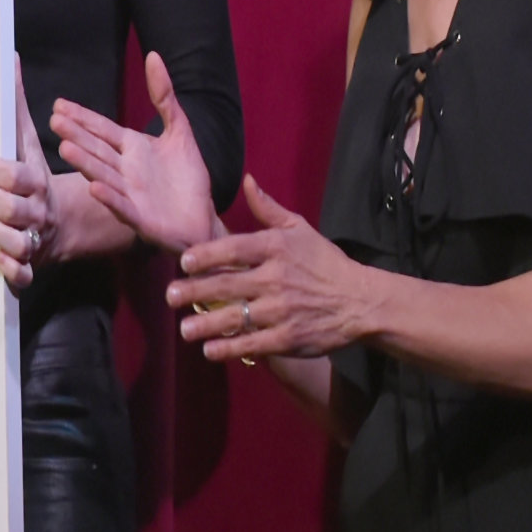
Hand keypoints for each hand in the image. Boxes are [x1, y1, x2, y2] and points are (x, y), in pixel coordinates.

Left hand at [0, 59, 54, 293]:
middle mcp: (37, 211)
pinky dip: (10, 269)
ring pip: (14, 242)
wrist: (60, 221)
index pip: (18, 175)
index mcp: (36, 181)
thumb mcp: (27, 140)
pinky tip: (2, 261)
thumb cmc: (34, 175)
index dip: (0, 171)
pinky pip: (21, 274)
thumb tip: (9, 58)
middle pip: (12, 209)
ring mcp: (34, 240)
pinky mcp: (29, 264)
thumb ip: (16, 104)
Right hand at [52, 52, 217, 251]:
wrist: (202, 219)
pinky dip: (109, 198)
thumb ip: (164, 96)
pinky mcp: (140, 218)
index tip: (59, 105)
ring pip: (103, 175)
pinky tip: (95, 188)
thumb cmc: (188, 179)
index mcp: (132, 149)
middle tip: (55, 121)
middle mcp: (124, 170)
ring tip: (66, 149)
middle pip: (97, 150)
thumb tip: (153, 56)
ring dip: (85, 163)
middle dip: (77, 136)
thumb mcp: (179, 130)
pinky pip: (122, 206)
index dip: (82, 118)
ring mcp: (129, 195)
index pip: (102, 129)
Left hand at [168, 175, 366, 362]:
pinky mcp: (289, 338)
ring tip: (184, 329)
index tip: (183, 262)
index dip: (204, 256)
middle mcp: (277, 278)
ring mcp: (282, 310)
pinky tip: (209, 350)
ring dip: (205, 325)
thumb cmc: (326, 263)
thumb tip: (247, 181)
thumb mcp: (300, 229)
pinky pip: (252, 344)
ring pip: (234, 318)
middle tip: (169, 297)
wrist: (362, 302)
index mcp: (277, 248)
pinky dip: (229, 348)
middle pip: (225, 285)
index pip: (232, 249)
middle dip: (193, 292)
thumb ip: (268, 209)